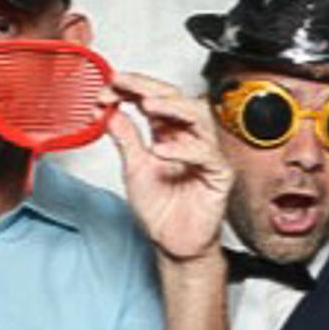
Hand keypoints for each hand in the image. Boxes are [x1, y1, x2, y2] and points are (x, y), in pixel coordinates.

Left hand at [105, 72, 231, 267]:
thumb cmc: (161, 209)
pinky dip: (183, 150)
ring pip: (198, 117)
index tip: (110, 85)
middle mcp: (189, 138)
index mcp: (169, 132)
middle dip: (148, 88)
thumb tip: (109, 111)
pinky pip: (206, 155)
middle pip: (177, 98)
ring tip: (147, 105)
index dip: (133, 88)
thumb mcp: (133, 167)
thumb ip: (125, 138)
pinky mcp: (218, 174)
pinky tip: (161, 150)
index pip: (155, 98)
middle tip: (124, 85)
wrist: (173, 244)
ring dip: (172, 107)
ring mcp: (206, 154)